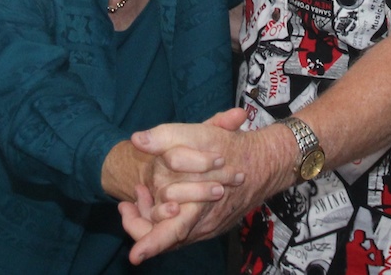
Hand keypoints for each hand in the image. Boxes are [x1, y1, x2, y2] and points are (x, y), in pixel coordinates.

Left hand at [121, 109, 293, 263]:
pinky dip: (166, 216)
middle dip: (139, 223)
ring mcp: (206, 227)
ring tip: (138, 195)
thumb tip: (137, 139)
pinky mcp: (208, 225)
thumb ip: (168, 136)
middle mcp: (203, 225)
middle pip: (165, 237)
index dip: (151, 245)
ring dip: (151, 217)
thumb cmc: (233, 148)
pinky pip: (182, 228)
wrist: (266, 162)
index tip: (134, 256)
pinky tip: (157, 196)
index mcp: (201, 208)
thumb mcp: (202, 134)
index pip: (171, 234)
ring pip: (171, 233)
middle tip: (125, 207)